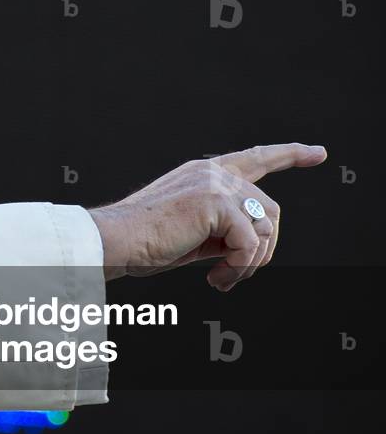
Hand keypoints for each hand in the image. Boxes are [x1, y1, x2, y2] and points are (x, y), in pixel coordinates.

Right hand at [88, 143, 327, 290]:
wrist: (115, 240)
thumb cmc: (144, 242)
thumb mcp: (192, 231)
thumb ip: (223, 228)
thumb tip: (255, 246)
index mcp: (203, 174)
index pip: (255, 158)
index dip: (290, 155)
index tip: (318, 153)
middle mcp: (212, 172)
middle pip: (271, 210)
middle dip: (264, 249)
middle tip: (235, 274)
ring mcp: (215, 184)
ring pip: (264, 230)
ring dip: (249, 264)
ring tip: (222, 279)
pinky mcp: (216, 203)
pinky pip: (250, 244)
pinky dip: (239, 268)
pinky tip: (216, 278)